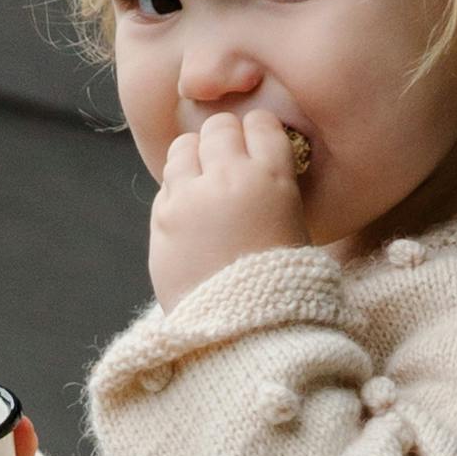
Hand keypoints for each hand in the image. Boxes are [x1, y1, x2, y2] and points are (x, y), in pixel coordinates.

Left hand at [148, 105, 314, 308]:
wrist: (244, 331)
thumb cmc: (281, 287)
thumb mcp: (293, 227)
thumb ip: (271, 189)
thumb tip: (254, 165)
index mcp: (273, 178)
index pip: (261, 124)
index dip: (259, 133)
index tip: (258, 145)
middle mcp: (228, 178)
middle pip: (219, 128)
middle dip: (225, 140)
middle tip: (228, 163)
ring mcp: (190, 197)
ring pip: (184, 147)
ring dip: (195, 158)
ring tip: (203, 181)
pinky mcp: (162, 218)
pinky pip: (166, 186)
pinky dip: (178, 192)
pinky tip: (191, 214)